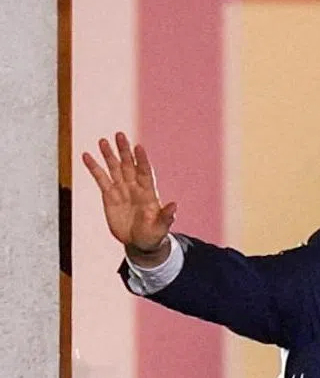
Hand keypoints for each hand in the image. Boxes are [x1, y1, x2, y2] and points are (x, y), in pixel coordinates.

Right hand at [82, 132, 176, 262]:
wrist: (139, 242)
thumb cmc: (153, 234)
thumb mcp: (161, 227)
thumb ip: (166, 216)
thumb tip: (175, 205)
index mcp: (149, 192)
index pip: (145, 172)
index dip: (142, 160)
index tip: (138, 147)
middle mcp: (135, 187)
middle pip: (129, 165)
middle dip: (124, 151)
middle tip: (120, 135)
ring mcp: (122, 190)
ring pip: (115, 168)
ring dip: (109, 155)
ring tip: (103, 141)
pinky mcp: (109, 196)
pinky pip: (100, 179)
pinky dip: (94, 168)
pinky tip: (87, 156)